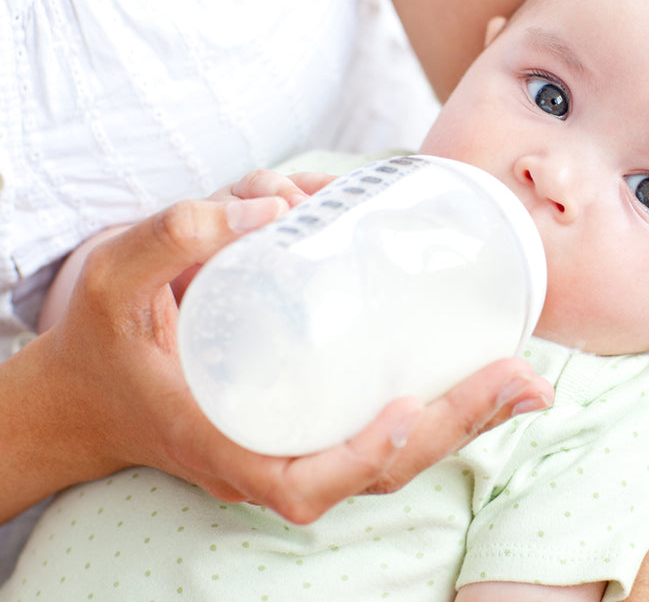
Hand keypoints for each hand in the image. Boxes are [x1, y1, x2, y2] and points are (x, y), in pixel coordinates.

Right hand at [27, 191, 552, 524]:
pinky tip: (486, 374)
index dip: (368, 455)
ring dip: (467, 423)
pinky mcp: (312, 425)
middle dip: (458, 427)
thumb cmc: (100, 346)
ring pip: (396, 455)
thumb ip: (174, 235)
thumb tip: (275, 202)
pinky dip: (442, 411)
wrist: (86, 393)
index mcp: (232, 453)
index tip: (411, 409)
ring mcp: (299, 449)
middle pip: (381, 466)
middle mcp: (276, 463)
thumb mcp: (113, 283)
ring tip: (527, 381)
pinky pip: (386, 433)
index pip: (310, 483)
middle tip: (522, 377)